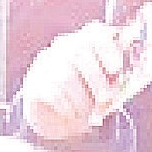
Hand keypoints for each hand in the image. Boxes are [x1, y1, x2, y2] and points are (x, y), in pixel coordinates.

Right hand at [17, 21, 128, 138]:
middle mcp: (63, 47)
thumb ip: (113, 82)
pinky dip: (67, 107)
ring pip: (65, 77)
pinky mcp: (34, 84)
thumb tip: (116, 86)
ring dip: (81, 99)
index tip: (115, 69)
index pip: (96, 33)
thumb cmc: (85, 99)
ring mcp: (45, 64)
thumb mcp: (103, 89)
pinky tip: (72, 114)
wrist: (54, 118)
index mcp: (84, 42)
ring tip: (86, 113)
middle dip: (97, 81)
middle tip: (104, 100)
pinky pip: (52, 93)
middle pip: (80, 53)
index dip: (107, 49)